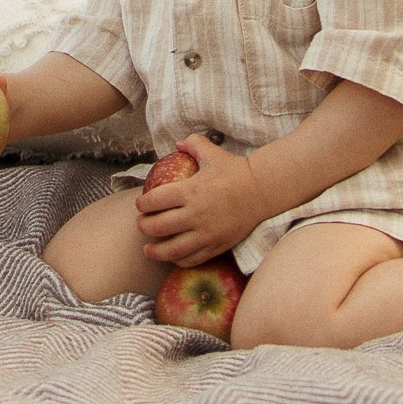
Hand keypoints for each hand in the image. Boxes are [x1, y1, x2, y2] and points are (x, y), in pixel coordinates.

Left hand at [135, 133, 264, 265]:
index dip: (143, 204)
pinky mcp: (216, 246)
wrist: (262, 190)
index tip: (140, 205)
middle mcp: (195, 214)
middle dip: (144, 226)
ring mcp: (206, 233)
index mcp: (190, 190)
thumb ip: (193, 144)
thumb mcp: (213, 153)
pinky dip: (178, 260)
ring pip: (172, 249)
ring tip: (147, 249)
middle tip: (140, 224)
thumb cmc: (236, 171)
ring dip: (155, 251)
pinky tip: (172, 257)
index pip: (155, 201)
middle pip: (159, 227)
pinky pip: (192, 259)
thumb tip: (177, 143)